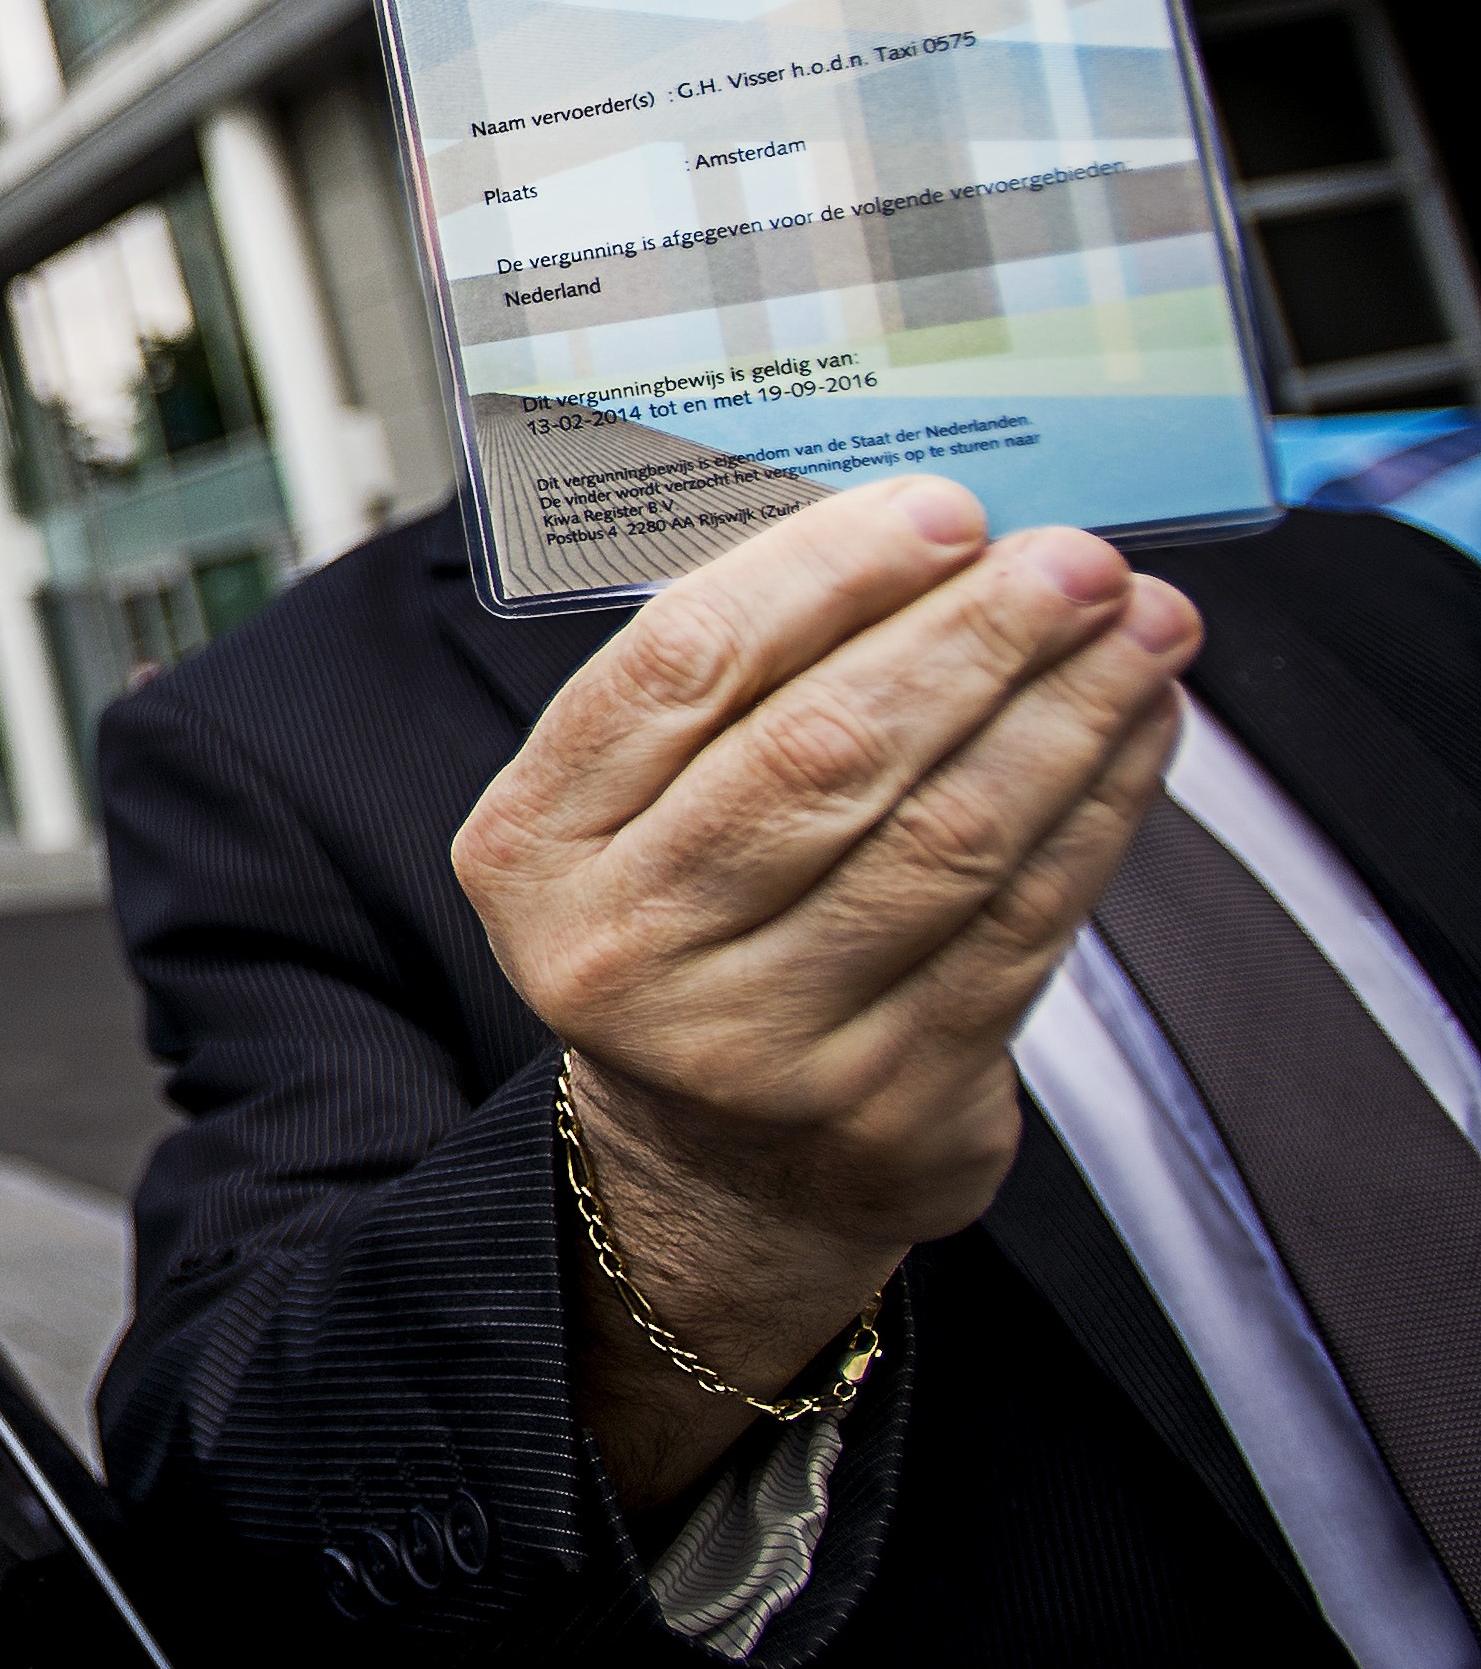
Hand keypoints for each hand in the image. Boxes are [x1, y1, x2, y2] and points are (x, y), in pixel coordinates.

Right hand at [450, 477, 1198, 1505]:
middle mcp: (620, 946)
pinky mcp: (884, 1097)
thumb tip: (920, 534)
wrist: (714, 1157)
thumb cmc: (688, 923)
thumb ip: (731, 687)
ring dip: (1062, 713)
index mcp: (530, 844)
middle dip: (970, 635)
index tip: (942, 511)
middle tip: (1075, 560)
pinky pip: (1019, 925)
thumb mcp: (631, 810)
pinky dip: (1097, 810)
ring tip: (1138, 627)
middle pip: (819, 751)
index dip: (822, 574)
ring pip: (939, 837)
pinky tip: (1135, 732)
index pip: (679, 667)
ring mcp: (749, 1038)